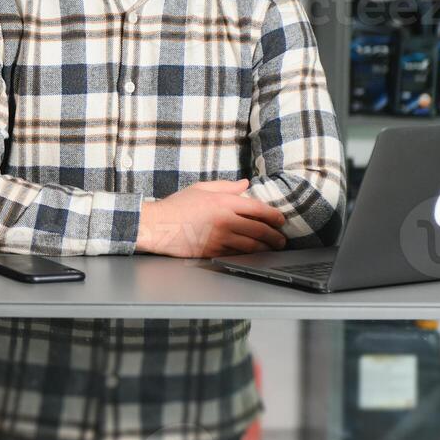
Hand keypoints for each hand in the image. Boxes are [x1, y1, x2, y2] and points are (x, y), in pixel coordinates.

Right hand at [136, 179, 287, 257]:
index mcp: (224, 202)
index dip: (273, 216)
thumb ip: (226, 186)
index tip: (280, 220)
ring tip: (272, 248)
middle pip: (259, 230)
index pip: (258, 209)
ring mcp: (220, 238)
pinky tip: (254, 254)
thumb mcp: (202, 188)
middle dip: (275, 236)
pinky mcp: (213, 252)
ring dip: (265, 248)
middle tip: (281, 239)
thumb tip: (245, 185)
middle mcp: (225, 220)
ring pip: (251, 245)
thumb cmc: (177, 206)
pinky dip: (248, 255)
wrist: (158, 226)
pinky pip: (237, 254)